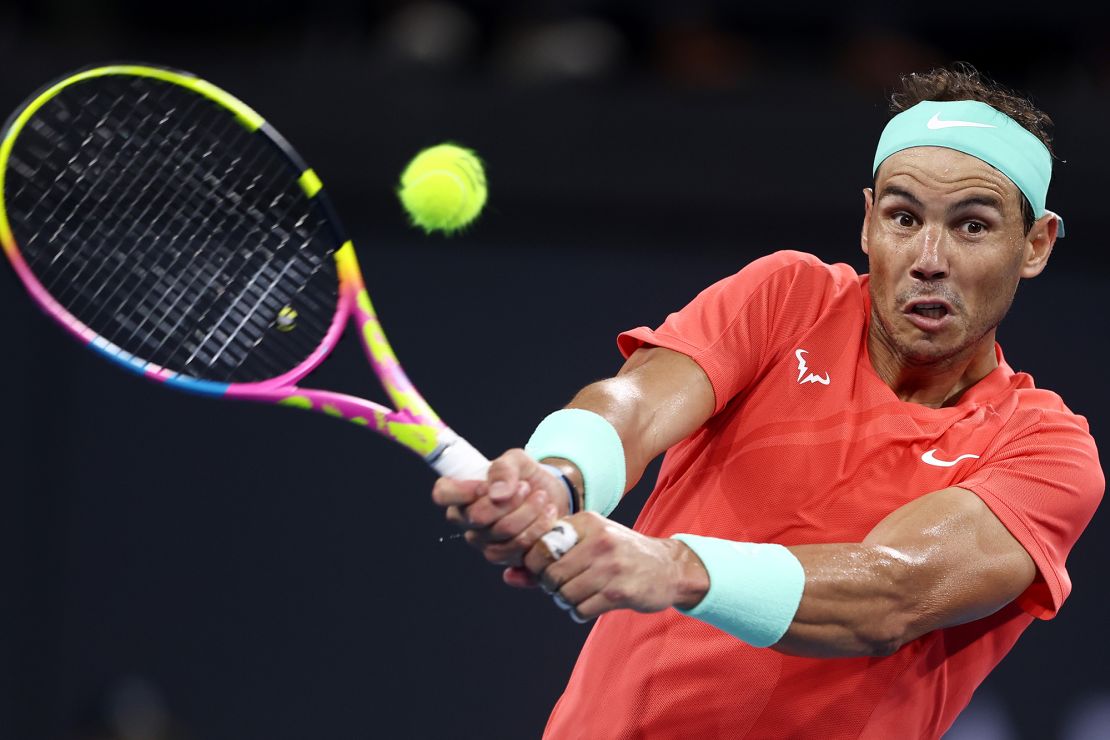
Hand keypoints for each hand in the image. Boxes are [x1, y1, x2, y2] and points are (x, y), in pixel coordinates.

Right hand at [431, 449, 569, 568]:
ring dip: (529, 513)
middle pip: (478, 517)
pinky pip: (519, 550)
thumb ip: (504, 469)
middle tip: (527, 487)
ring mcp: (486, 543)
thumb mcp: (517, 460)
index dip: (463, 491)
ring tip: (542, 498)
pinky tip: (548, 515)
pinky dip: (539, 530)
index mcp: (461, 494)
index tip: (488, 484)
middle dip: (509, 501)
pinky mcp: (507, 558)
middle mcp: (468, 522)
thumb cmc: (526, 476)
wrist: (553, 496)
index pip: (443, 494)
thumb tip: (497, 492)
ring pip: (503, 534)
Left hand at [523, 512, 709, 621]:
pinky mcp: (619, 591)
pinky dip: (580, 612)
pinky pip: (580, 610)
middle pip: (550, 574)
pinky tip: (592, 604)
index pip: (540, 546)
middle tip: (564, 587)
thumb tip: (507, 576)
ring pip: (564, 594)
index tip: (546, 571)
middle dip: (551, 587)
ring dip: (566, 601)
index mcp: (587, 522)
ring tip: (581, 594)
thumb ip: (547, 559)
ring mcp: (610, 566)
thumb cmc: (619, 555)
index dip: (535, 566)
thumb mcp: (587, 545)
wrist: (668, 568)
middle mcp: (598, 540)